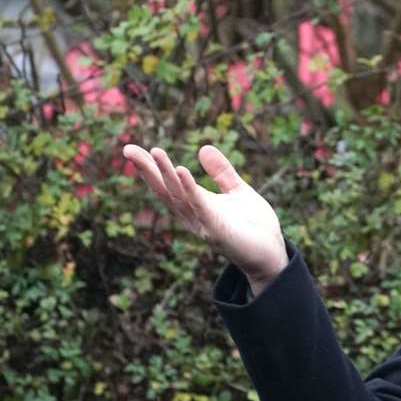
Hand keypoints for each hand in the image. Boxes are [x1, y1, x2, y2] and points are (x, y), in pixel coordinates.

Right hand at [121, 143, 287, 284]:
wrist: (273, 253)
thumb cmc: (254, 226)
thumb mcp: (238, 191)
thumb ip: (221, 172)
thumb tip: (202, 147)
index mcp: (197, 206)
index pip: (168, 186)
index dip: (151, 169)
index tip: (133, 150)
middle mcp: (194, 216)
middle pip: (165, 191)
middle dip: (147, 171)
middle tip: (127, 149)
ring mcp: (203, 224)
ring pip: (179, 197)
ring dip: (166, 174)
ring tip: (155, 152)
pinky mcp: (217, 230)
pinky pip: (200, 207)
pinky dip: (189, 189)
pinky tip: (180, 170)